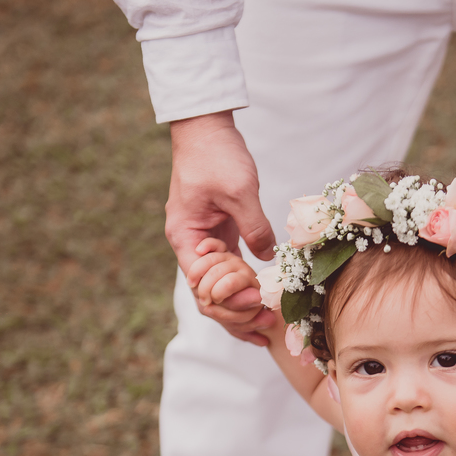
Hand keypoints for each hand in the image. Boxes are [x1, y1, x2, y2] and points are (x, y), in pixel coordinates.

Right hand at [166, 111, 276, 343]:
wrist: (207, 128)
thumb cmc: (216, 155)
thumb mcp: (239, 190)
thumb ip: (254, 226)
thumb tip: (269, 258)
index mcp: (185, 237)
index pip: (200, 285)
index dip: (227, 301)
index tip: (255, 303)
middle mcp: (192, 245)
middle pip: (208, 294)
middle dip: (234, 313)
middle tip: (265, 324)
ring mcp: (206, 242)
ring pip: (220, 287)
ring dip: (241, 306)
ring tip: (266, 326)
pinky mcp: (221, 235)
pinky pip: (230, 270)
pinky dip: (244, 286)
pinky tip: (264, 302)